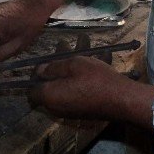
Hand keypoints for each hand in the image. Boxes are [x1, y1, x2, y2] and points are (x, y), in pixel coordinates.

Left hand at [29, 56, 153, 126]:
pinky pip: (75, 91)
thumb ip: (53, 66)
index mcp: (49, 96)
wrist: (122, 100)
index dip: (34, 74)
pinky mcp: (82, 110)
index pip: (30, 89)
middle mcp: (56, 107)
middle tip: (65, 46)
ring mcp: (69, 110)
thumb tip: (39, 70)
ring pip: (64, 86)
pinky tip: (96, 59)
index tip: (46, 60)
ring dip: (70, 68)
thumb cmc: (95, 79)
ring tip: (84, 44)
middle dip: (55, 66)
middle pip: (48, 85)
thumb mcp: (74, 64)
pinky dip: (79, 78)